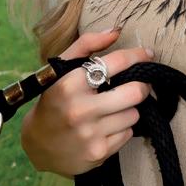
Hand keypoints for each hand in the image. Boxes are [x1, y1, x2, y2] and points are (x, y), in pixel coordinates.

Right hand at [20, 28, 152, 177]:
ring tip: (114, 107)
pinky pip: (128, 134)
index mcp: (70, 84)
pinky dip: (122, 127)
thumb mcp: (61, 68)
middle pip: (135, 92)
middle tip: (139, 84)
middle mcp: (80, 110)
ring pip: (134, 114)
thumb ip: (87, 44)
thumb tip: (116, 31)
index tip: (147, 54)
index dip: (137, 55)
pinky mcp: (99, 154)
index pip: (116, 62)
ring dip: (129, 108)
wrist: (38, 144)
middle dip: (142, 86)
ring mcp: (90, 135)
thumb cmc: (54, 99)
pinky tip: (107, 126)